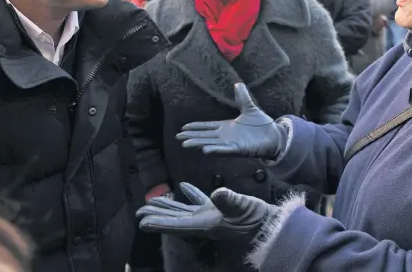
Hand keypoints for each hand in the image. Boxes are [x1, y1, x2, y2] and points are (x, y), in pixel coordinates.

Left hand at [137, 182, 276, 239]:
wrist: (271, 225)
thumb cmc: (257, 219)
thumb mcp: (243, 206)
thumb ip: (229, 200)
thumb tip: (217, 193)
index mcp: (206, 224)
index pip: (177, 224)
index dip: (159, 222)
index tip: (142, 223)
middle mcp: (204, 223)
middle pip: (175, 219)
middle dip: (157, 215)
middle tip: (139, 212)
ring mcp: (210, 217)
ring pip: (183, 211)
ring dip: (168, 205)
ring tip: (152, 201)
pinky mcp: (218, 211)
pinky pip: (199, 203)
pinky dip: (190, 194)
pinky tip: (182, 186)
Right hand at [177, 83, 287, 159]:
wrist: (275, 135)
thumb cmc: (262, 124)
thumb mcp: (250, 107)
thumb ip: (242, 97)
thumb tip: (238, 84)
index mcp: (227, 126)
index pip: (207, 126)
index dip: (196, 127)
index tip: (183, 128)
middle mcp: (226, 136)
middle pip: (205, 136)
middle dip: (192, 136)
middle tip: (178, 137)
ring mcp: (231, 143)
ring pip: (211, 143)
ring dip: (198, 143)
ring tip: (185, 144)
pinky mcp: (239, 149)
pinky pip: (225, 150)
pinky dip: (216, 150)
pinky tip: (205, 150)